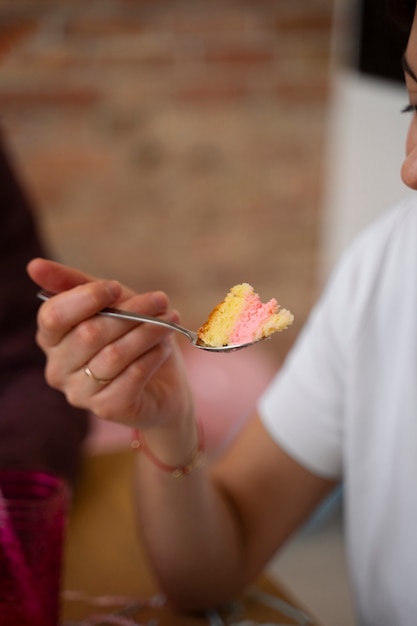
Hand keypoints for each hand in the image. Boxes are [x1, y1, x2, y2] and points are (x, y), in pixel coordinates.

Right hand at [27, 258, 193, 429]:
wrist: (163, 385)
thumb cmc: (131, 336)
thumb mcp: (110, 302)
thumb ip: (76, 283)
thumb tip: (34, 265)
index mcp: (52, 340)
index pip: (54, 316)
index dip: (86, 298)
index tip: (115, 287)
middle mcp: (58, 369)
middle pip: (89, 334)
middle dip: (131, 312)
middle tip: (160, 300)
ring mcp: (79, 393)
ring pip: (114, 355)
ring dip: (147, 332)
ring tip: (169, 320)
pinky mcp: (107, 409)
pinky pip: (132, 376)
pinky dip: (152, 356)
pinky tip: (163, 347)